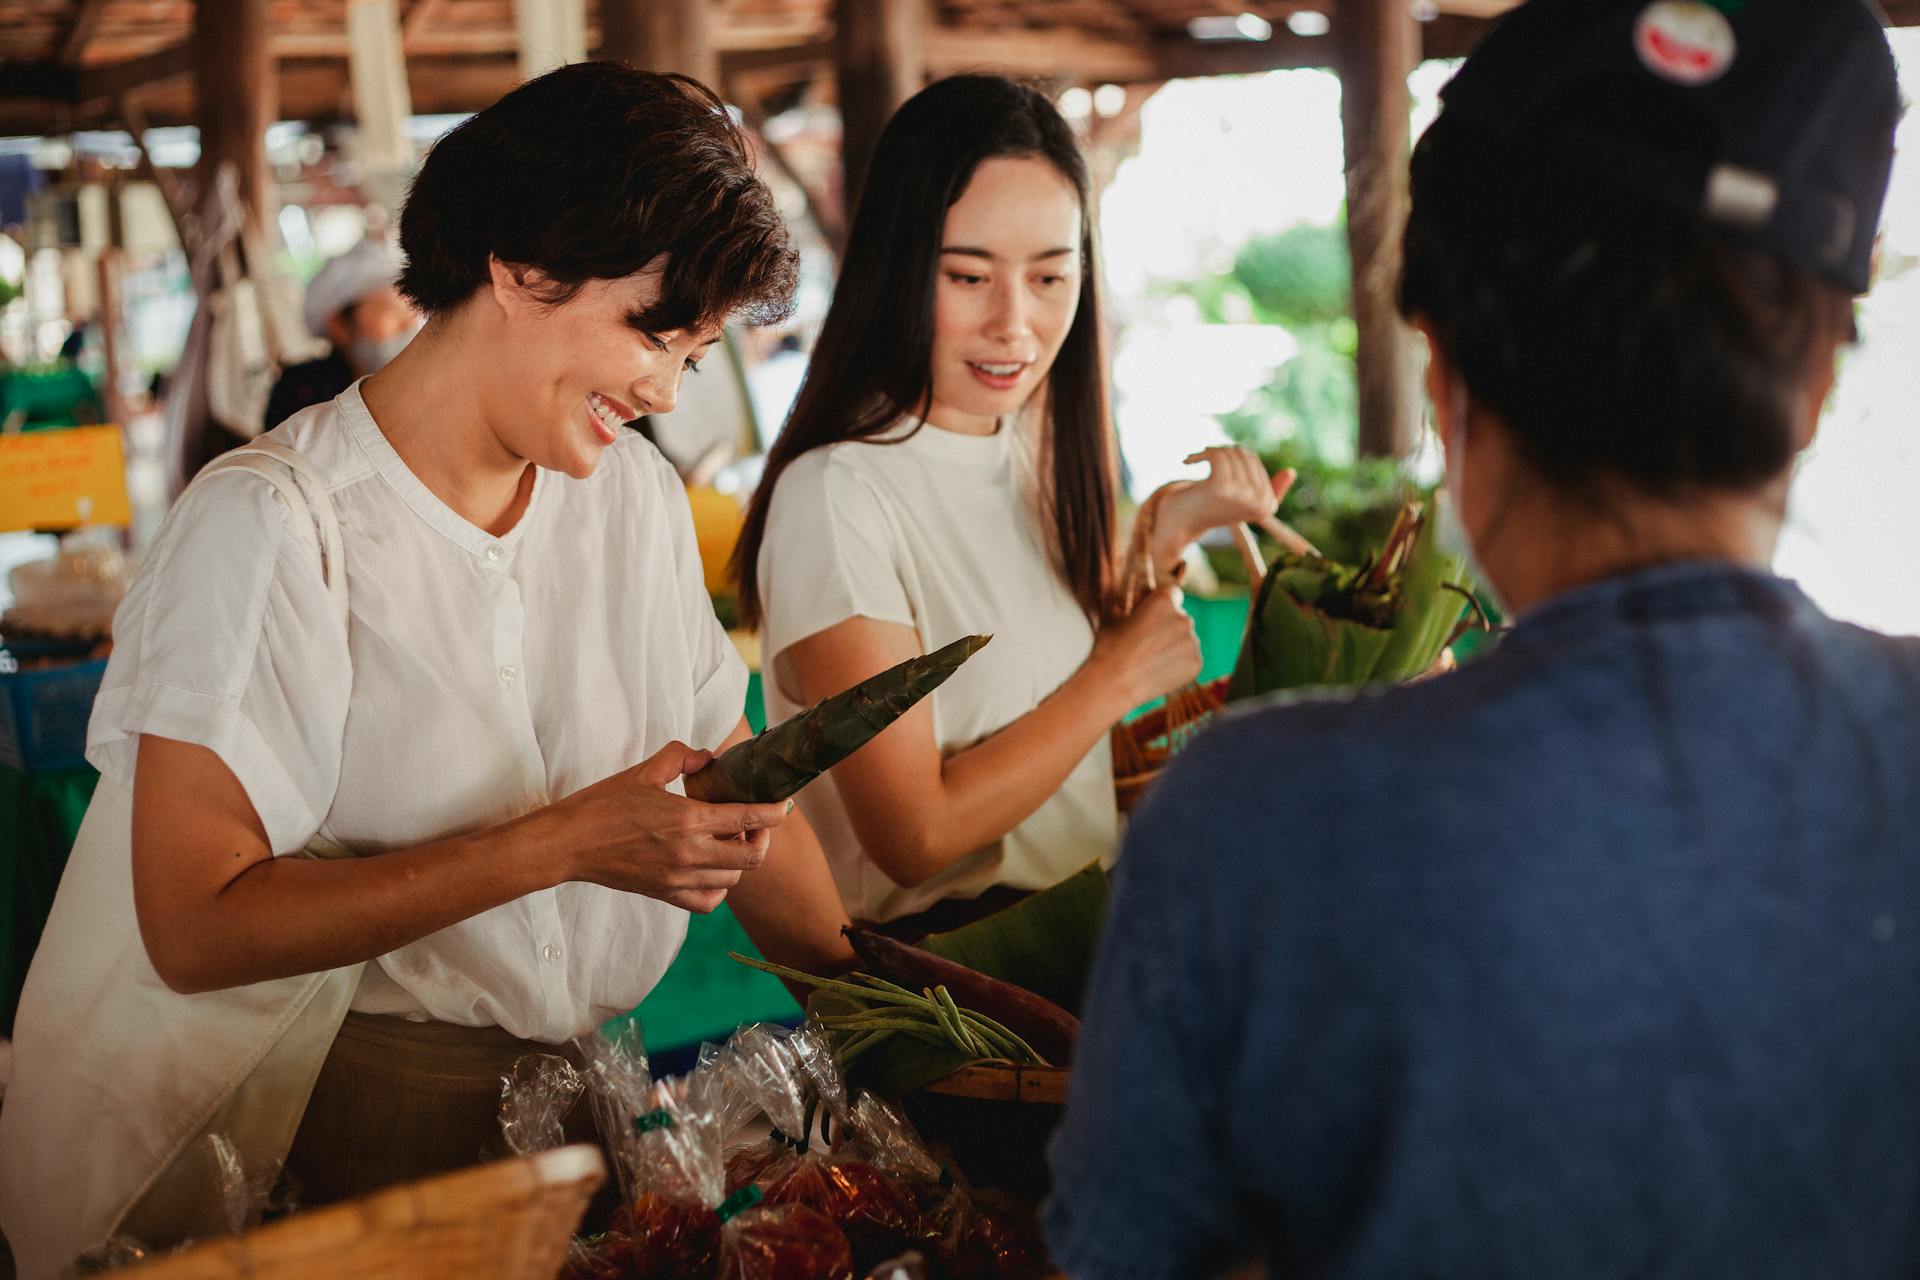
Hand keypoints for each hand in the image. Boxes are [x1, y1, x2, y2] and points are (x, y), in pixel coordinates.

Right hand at [551, 740, 791, 912]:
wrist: (568, 844)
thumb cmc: (602, 804)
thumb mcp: (644, 770)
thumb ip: (682, 756)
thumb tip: (708, 758)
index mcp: (687, 820)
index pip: (748, 819)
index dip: (774, 812)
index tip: (784, 805)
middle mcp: (688, 854)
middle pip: (751, 858)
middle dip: (762, 840)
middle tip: (753, 824)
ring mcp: (677, 879)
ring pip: (733, 881)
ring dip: (739, 862)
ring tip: (728, 843)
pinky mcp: (665, 894)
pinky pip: (708, 902)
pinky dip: (719, 888)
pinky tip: (711, 870)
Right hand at [1088, 583, 1202, 709]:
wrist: (1113, 684)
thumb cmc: (1109, 649)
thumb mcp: (1112, 616)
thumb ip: (1126, 604)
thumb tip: (1128, 602)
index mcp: (1164, 601)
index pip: (1172, 592)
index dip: (1160, 602)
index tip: (1151, 613)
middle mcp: (1183, 619)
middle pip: (1180, 617)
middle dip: (1167, 625)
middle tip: (1147, 641)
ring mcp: (1192, 642)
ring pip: (1185, 638)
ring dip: (1173, 644)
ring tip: (1150, 659)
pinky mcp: (1196, 663)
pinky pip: (1189, 658)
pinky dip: (1178, 662)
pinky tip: (1158, 670)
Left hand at [1149, 448, 1294, 565]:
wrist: (1178, 524)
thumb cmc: (1209, 508)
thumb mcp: (1241, 499)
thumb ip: (1266, 488)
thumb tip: (1291, 472)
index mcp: (1268, 505)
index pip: (1252, 460)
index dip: (1229, 456)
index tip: (1214, 463)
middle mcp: (1260, 502)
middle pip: (1243, 453)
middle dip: (1221, 451)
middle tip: (1202, 459)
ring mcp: (1243, 495)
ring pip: (1229, 452)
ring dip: (1208, 452)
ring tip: (1195, 460)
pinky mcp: (1223, 487)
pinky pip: (1217, 454)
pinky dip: (1200, 454)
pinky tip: (1188, 461)